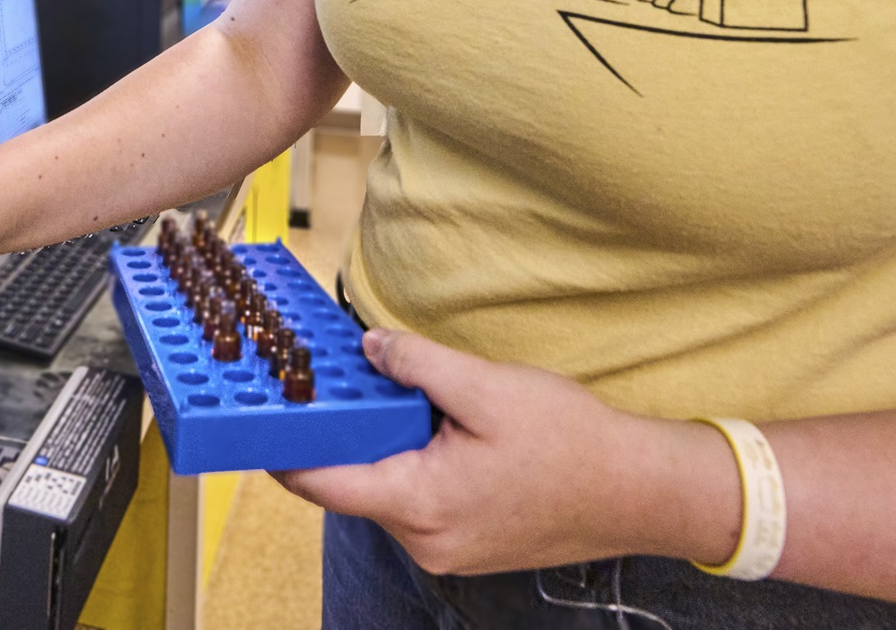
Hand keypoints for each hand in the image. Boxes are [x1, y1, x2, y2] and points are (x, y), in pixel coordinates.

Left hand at [274, 328, 742, 574]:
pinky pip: (415, 498)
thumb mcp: (486, 385)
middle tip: (324, 378)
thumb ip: (416, 364)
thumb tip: (367, 348)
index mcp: (421, 504)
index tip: (255, 412)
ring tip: (385, 389)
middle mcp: (424, 540)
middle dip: (338, 432)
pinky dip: (409, 460)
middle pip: (352, 483)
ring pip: (385, 489)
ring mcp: (445, 548)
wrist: (640, 491)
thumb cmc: (573, 444)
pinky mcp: (464, 542)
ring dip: (379, 443)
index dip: (282, 447)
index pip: (323, 483)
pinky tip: (426, 421)